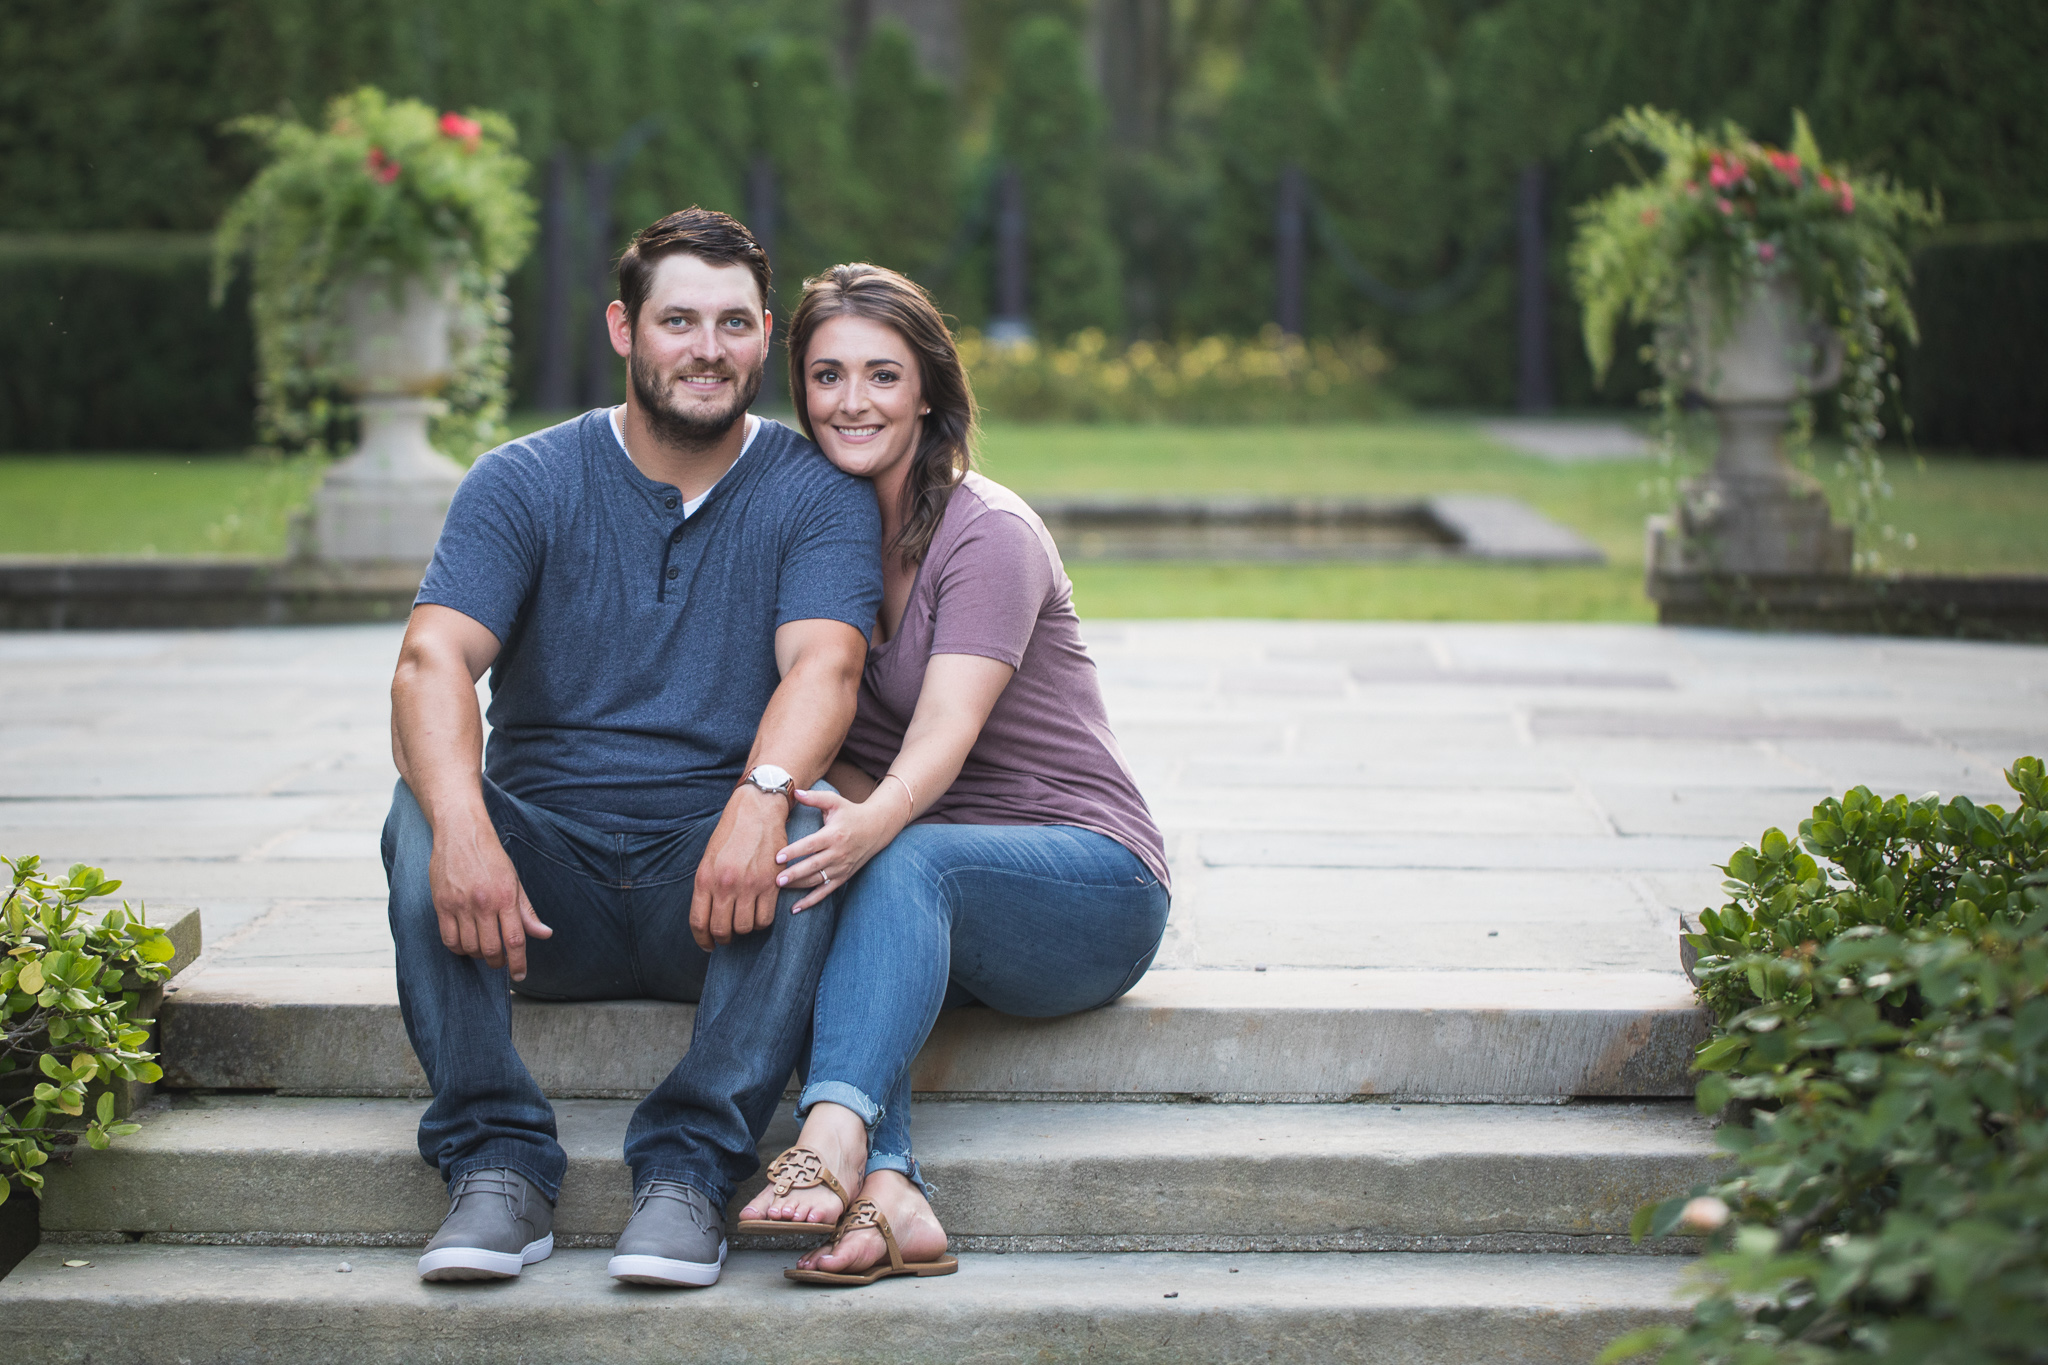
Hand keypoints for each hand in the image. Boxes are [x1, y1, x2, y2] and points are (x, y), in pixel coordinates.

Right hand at [428, 815, 551, 980]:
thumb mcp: (514, 881)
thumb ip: (527, 912)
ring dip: (478, 955)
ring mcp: (460, 904)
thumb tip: (544, 934)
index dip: (518, 963)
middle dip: (498, 962)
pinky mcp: (441, 904)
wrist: (461, 832)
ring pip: (469, 947)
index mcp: (505, 897)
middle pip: (490, 949)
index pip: (515, 940)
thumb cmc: (491, 857)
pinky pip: (449, 939)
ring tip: (484, 949)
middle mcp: (483, 903)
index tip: (520, 976)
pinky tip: (465, 944)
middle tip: (501, 961)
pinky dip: (458, 949)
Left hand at [691, 787, 789, 950]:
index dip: (703, 940)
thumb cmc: (731, 835)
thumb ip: (707, 888)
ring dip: (744, 930)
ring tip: (744, 921)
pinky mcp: (770, 884)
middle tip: (727, 936)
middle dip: (724, 938)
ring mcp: (749, 885)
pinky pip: (765, 918)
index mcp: (705, 879)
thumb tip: (708, 918)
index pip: (699, 922)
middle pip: (722, 929)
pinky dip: (761, 922)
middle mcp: (725, 884)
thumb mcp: (709, 859)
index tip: (708, 946)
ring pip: (745, 927)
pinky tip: (759, 914)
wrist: (757, 811)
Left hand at [774, 785, 910, 910]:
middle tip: (776, 880)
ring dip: (799, 887)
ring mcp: (841, 867)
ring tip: (780, 889)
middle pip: (813, 866)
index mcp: (833, 835)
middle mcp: (838, 853)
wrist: (877, 828)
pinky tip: (795, 908)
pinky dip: (811, 901)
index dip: (794, 851)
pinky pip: (825, 891)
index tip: (778, 857)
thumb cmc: (851, 813)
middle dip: (794, 874)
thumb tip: (794, 790)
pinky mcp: (843, 877)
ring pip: (817, 880)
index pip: (811, 845)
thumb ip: (814, 797)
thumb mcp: (835, 802)